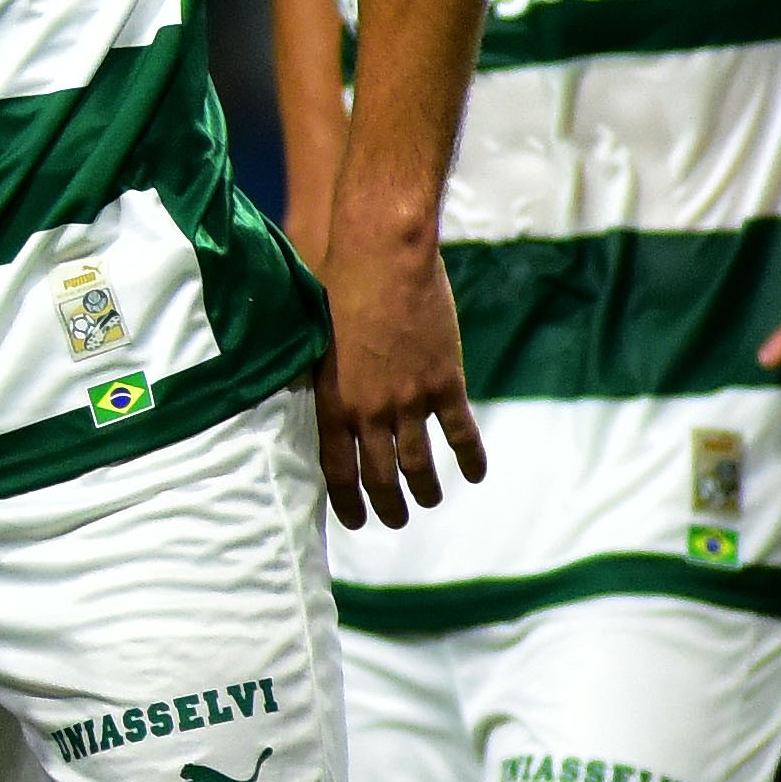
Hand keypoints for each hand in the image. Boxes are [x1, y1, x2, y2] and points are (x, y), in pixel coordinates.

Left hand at [316, 217, 488, 526]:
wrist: (382, 260)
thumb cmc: (333, 288)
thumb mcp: (309, 343)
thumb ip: (314, 380)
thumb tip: (305, 399)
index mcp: (331, 404)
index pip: (337, 469)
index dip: (347, 501)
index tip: (354, 521)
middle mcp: (369, 412)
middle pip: (378, 475)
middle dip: (387, 505)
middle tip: (395, 521)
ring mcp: (410, 400)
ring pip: (419, 462)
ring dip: (426, 489)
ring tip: (429, 503)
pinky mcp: (445, 383)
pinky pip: (460, 433)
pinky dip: (470, 457)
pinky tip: (475, 475)